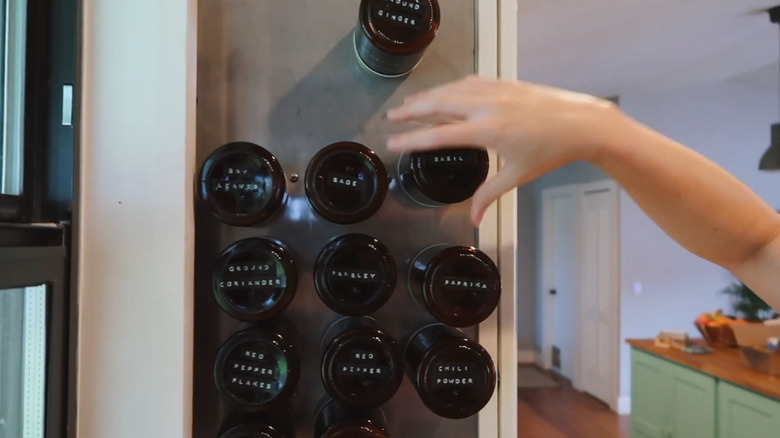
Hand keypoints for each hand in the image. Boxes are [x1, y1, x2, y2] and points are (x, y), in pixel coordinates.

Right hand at [387, 75, 619, 224]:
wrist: (581, 123)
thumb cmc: (552, 151)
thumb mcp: (517, 175)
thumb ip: (489, 195)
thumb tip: (473, 219)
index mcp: (487, 130)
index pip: (438, 135)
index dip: (411, 139)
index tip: (392, 141)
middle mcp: (487, 105)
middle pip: (438, 104)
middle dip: (412, 110)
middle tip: (392, 115)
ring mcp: (495, 91)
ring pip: (452, 89)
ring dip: (428, 96)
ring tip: (410, 104)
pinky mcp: (505, 83)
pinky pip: (469, 81)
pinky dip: (451, 86)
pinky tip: (443, 91)